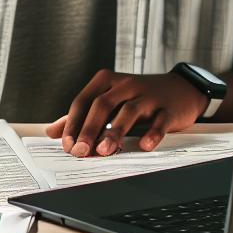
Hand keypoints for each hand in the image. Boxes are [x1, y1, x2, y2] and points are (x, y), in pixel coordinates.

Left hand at [44, 69, 208, 157]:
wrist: (181, 90)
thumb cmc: (139, 97)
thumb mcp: (110, 100)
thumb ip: (81, 115)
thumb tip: (51, 132)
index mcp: (107, 81)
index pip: (84, 101)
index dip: (73, 123)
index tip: (67, 145)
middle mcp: (126, 85)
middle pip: (102, 105)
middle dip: (89, 129)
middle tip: (80, 151)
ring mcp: (148, 95)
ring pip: (128, 111)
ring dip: (115, 132)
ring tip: (104, 150)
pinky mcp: (168, 108)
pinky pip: (159, 121)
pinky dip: (152, 133)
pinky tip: (144, 146)